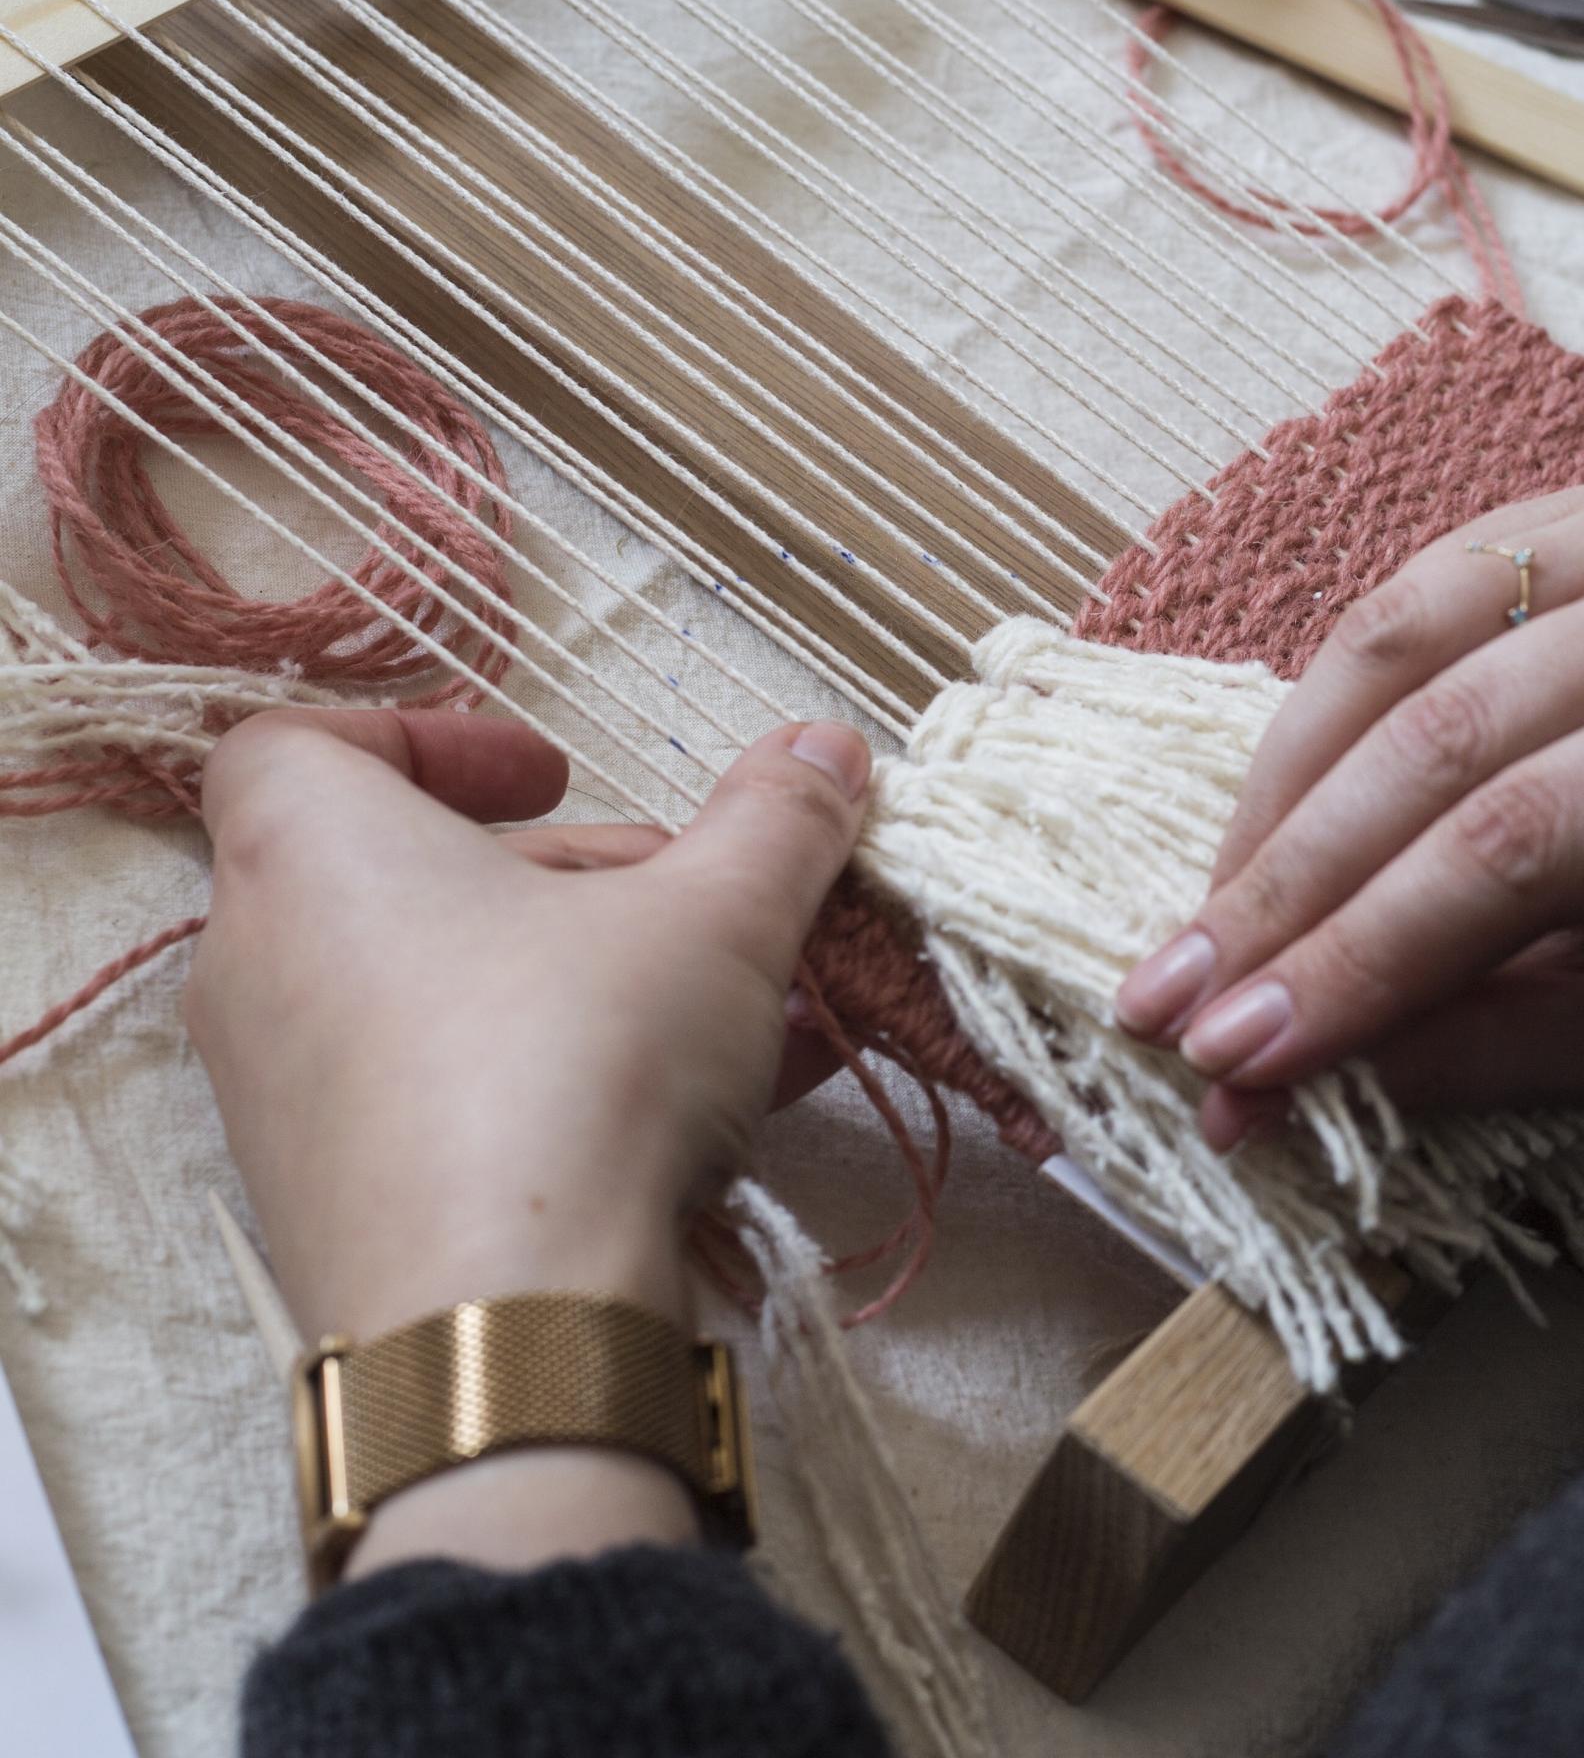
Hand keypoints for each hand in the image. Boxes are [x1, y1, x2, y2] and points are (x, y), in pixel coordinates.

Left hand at [186, 705, 868, 1569]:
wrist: (502, 1339)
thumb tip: (827, 742)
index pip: (296, 742)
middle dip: (570, 879)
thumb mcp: (714, 915)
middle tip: (688, 900)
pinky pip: (442, 1106)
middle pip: (408, 875)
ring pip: (439, 998)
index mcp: (306, 849)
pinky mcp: (328, 1211)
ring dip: (586, 983)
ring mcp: (283, 1102)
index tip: (556, 778)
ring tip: (740, 1012)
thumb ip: (775, 819)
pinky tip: (718, 1115)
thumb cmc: (572, 1066)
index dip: (425, 737)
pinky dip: (554, 1083)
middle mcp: (262, 965)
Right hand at [1114, 488, 1583, 1149]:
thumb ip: (1500, 1048)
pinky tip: (1262, 828)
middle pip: (1444, 740)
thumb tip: (1284, 1082)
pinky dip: (1313, 725)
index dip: (1363, 954)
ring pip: (1393, 648)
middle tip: (1171, 1010)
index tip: (1238, 1060)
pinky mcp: (1564, 522)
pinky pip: (1398, 609)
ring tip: (1196, 931)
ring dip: (1273, 801)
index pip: (1524, 845)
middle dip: (1288, 890)